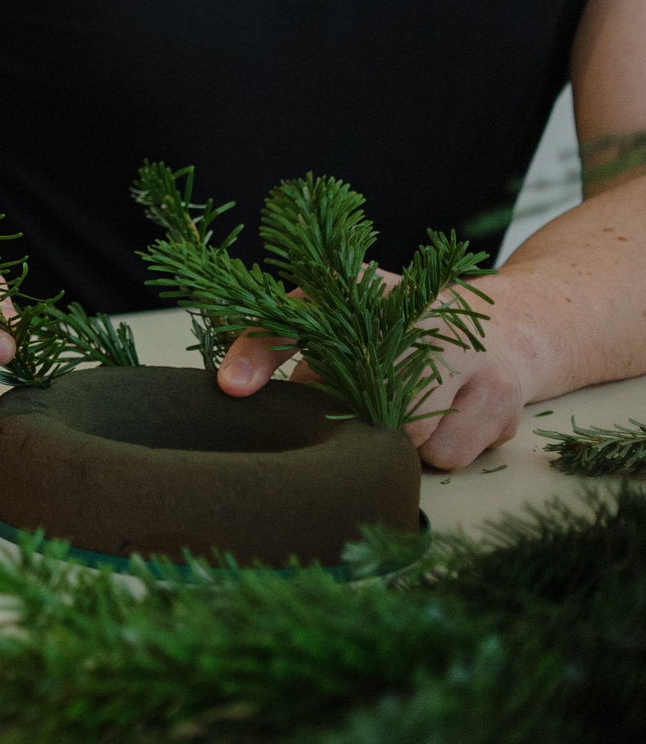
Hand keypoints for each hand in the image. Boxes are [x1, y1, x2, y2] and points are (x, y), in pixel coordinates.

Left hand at [215, 277, 534, 470]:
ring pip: (404, 436)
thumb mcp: (341, 322)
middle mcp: (415, 313)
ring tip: (412, 405)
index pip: (294, 318)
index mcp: (362, 288)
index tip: (231, 387)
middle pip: (355, 396)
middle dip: (349, 415)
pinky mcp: (502, 394)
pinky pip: (446, 455)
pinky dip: (440, 450)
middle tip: (366, 405)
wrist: (512, 328)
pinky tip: (452, 416)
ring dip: (398, 437)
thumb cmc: (405, 333)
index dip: (258, 352)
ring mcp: (465, 353)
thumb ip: (288, 352)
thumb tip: (240, 391)